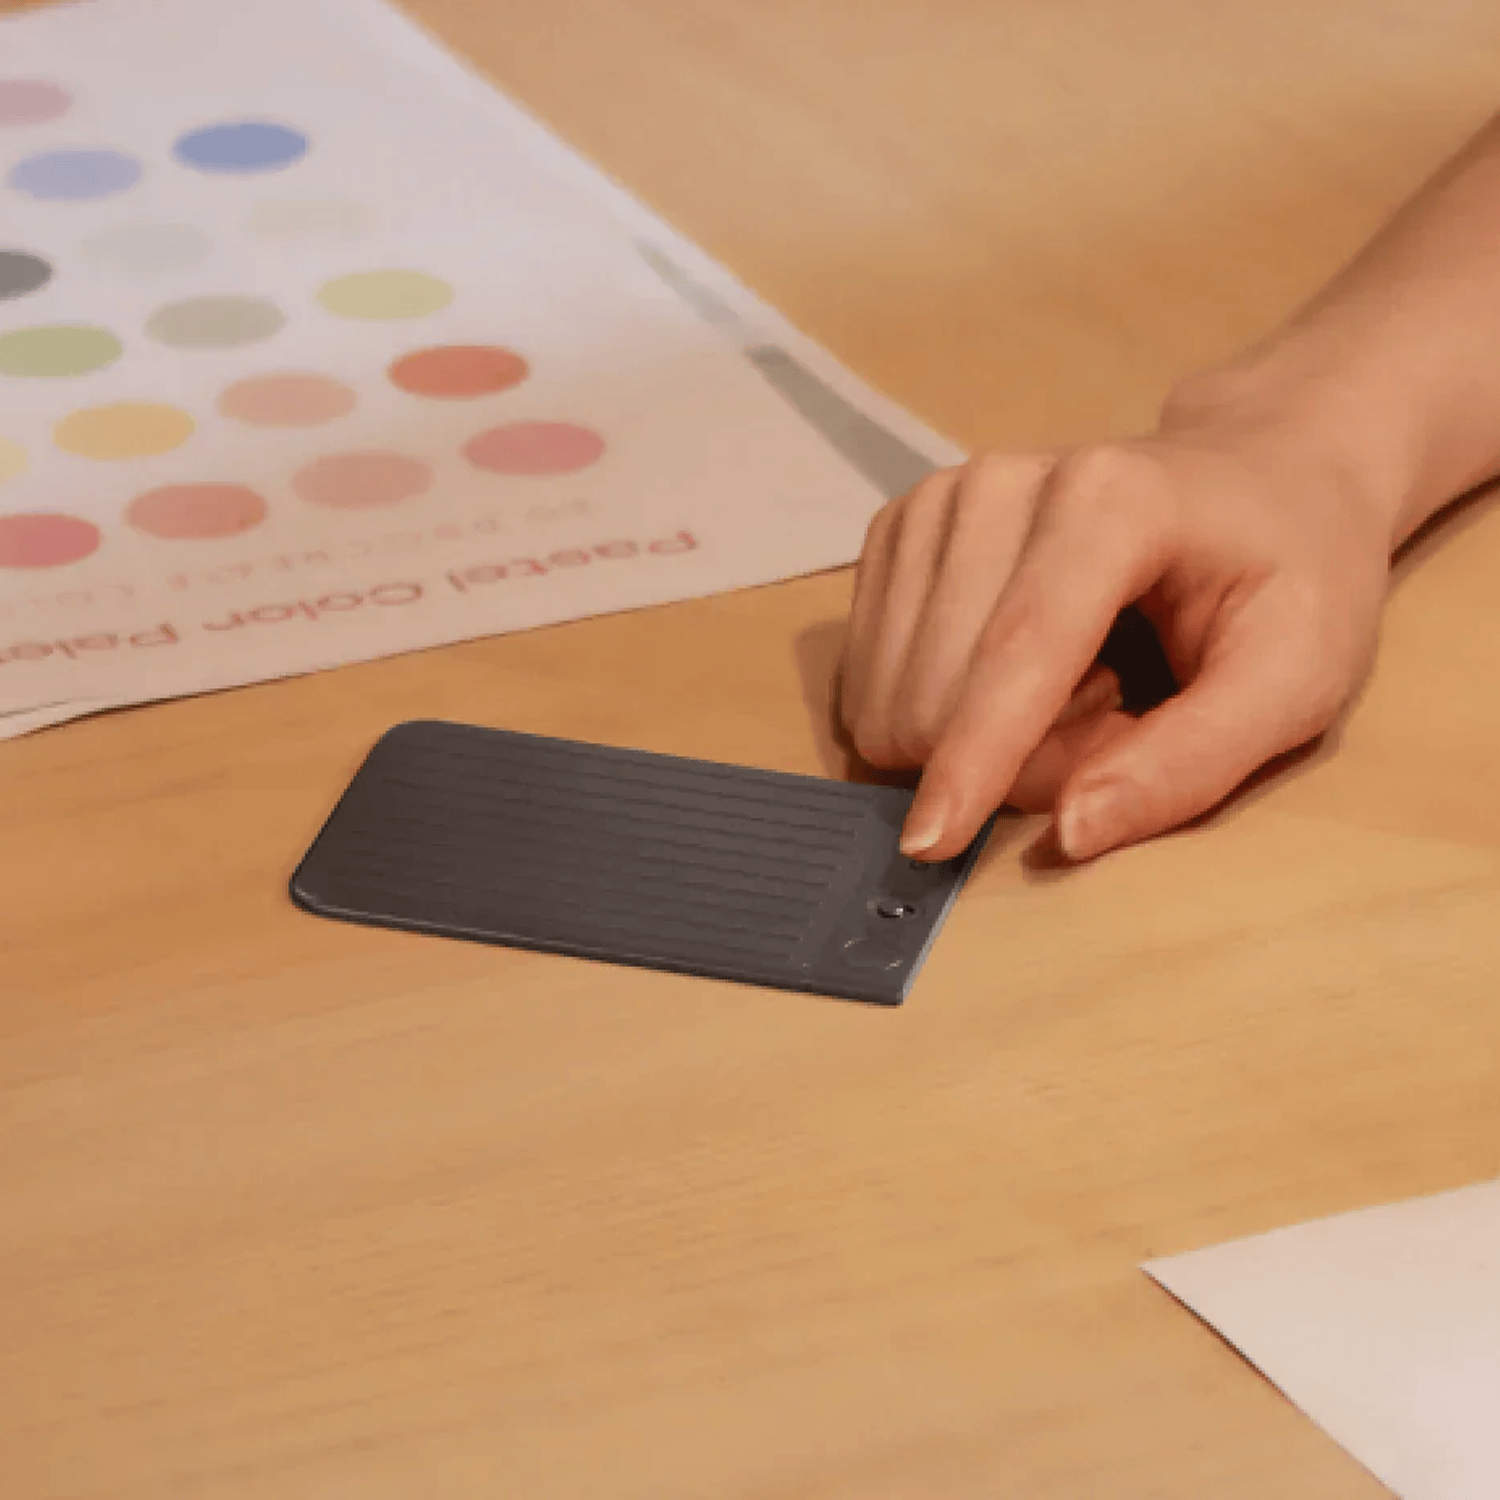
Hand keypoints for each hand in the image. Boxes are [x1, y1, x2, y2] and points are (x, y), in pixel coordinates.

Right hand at [837, 421, 1395, 862]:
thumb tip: (1069, 833)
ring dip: (975, 734)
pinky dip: (938, 703)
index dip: (973, 757)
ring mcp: (938, 500)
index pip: (1019, 650)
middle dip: (1015, 756)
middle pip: (944, 686)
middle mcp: (1000, 482)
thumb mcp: (1294, 682)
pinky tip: (1013, 671)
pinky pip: (871, 673)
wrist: (1254, 477)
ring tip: (1077, 687)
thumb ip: (1190, 762)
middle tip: (1114, 718)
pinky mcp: (900, 526)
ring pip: (894, 688)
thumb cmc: (1289, 579)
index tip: (928, 845)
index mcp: (1111, 501)